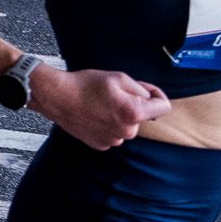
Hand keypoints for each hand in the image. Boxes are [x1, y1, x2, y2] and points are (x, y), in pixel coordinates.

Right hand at [30, 64, 167, 150]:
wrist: (56, 97)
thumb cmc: (85, 85)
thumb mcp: (119, 77)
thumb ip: (142, 88)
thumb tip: (151, 98)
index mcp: (133, 113)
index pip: (164, 107)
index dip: (157, 95)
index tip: (146, 92)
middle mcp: (126, 131)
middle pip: (142, 117)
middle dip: (133, 106)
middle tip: (113, 95)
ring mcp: (113, 140)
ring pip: (126, 126)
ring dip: (119, 116)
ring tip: (100, 105)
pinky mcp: (100, 144)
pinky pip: (112, 133)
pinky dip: (107, 125)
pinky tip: (93, 115)